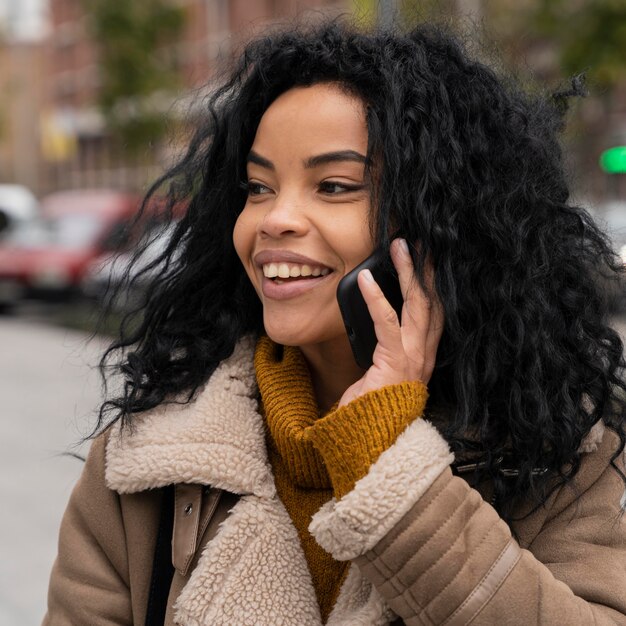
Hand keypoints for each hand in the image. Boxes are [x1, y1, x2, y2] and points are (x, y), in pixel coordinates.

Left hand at [338, 238, 443, 406]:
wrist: (372, 444)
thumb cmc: (374, 411)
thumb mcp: (381, 373)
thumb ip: (385, 348)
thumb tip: (374, 324)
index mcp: (422, 356)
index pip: (434, 313)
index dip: (434, 284)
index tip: (427, 259)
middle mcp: (424, 355)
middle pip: (432, 302)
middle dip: (427, 268)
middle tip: (418, 241)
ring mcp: (413, 358)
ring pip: (417, 305)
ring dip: (409, 272)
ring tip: (400, 246)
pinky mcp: (394, 362)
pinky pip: (386, 322)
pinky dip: (376, 298)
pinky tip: (368, 278)